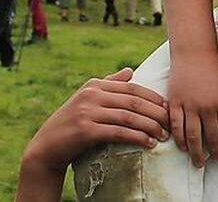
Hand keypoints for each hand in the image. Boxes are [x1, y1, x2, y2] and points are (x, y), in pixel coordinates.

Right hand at [18, 69, 168, 199]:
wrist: (47, 146)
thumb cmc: (72, 123)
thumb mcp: (88, 99)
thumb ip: (109, 84)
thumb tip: (130, 71)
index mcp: (95, 85)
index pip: (132, 88)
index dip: (153, 98)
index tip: (168, 108)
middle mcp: (91, 94)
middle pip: (133, 101)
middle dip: (156, 113)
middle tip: (170, 124)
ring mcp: (87, 112)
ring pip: (128, 116)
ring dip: (149, 127)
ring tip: (163, 136)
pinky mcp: (85, 130)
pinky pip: (118, 132)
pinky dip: (136, 137)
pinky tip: (148, 143)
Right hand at [168, 50, 217, 167]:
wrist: (195, 54)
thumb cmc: (216, 71)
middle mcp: (208, 107)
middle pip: (211, 137)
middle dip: (213, 152)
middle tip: (212, 160)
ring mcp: (190, 105)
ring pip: (192, 136)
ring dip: (195, 152)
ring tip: (198, 161)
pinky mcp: (175, 102)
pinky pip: (176, 126)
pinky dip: (179, 139)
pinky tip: (182, 146)